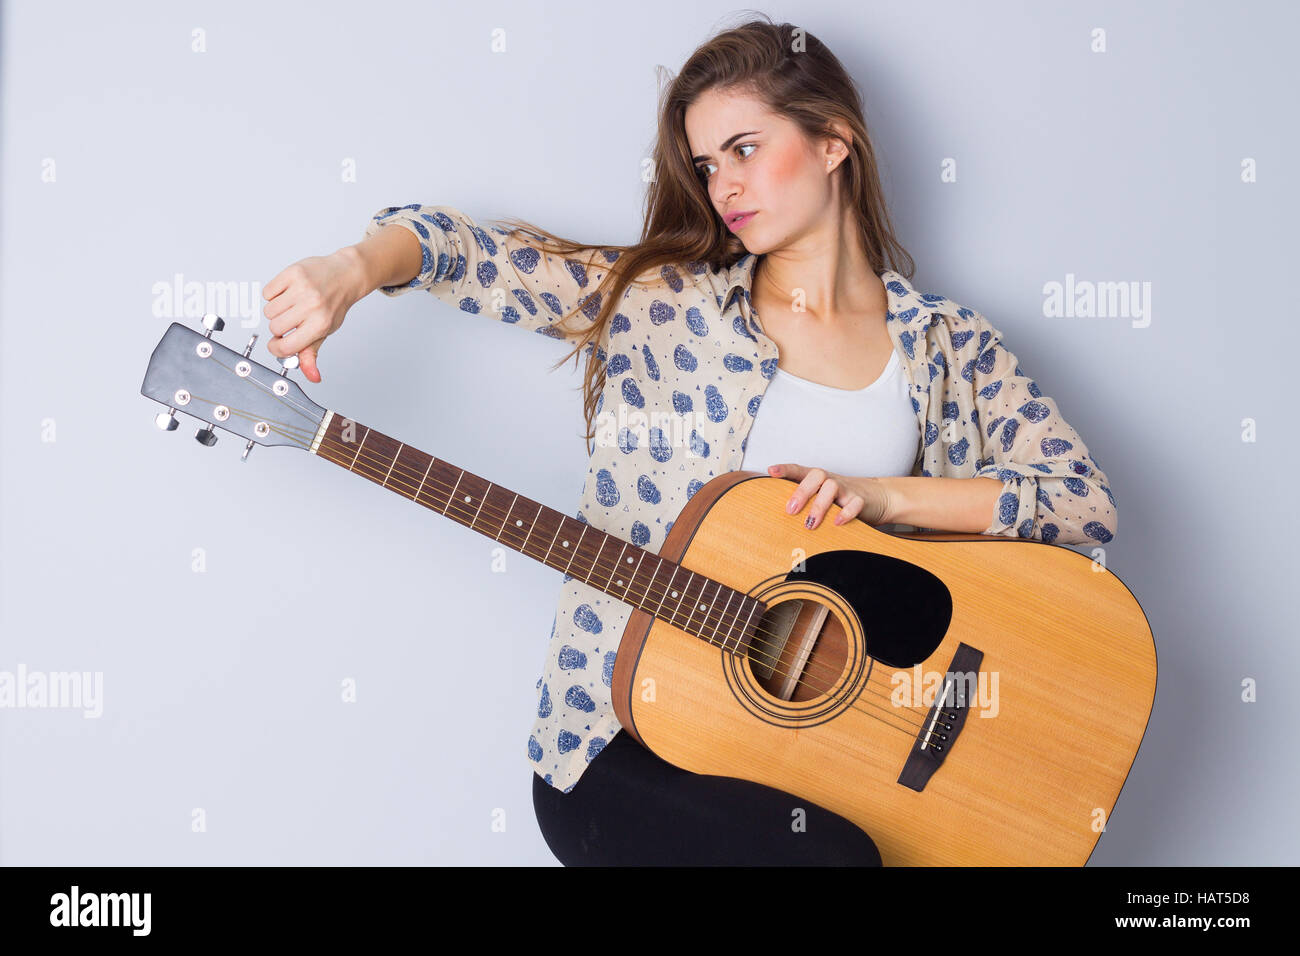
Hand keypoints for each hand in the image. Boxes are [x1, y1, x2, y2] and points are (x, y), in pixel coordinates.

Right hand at [262, 248, 367, 382]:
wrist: (345, 275)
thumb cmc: (334, 304)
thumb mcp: (326, 330)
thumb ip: (312, 353)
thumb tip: (312, 376)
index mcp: (320, 324)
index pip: (287, 347)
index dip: (277, 349)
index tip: (277, 346)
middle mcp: (312, 306)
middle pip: (274, 327)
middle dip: (279, 327)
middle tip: (292, 319)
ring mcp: (302, 288)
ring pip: (269, 310)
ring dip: (276, 310)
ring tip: (291, 305)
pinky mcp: (293, 273)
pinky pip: (267, 292)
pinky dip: (274, 294)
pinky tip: (288, 292)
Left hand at [766, 463, 893, 528]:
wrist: (877, 497)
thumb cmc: (841, 499)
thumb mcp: (822, 497)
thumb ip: (804, 504)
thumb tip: (777, 520)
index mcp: (819, 479)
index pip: (800, 470)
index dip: (786, 469)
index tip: (771, 471)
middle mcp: (831, 480)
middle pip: (816, 476)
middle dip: (802, 492)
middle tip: (791, 510)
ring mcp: (847, 489)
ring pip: (832, 487)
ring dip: (819, 506)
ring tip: (810, 524)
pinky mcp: (861, 500)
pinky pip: (854, 503)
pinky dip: (846, 513)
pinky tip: (837, 523)